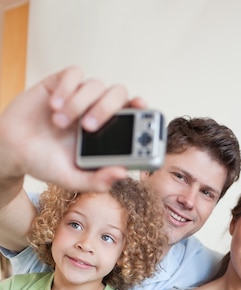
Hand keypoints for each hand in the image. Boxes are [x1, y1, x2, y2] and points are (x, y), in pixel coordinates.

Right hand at [0, 65, 146, 191]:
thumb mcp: (72, 180)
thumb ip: (97, 181)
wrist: (12, 150)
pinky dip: (67, 88)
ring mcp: (80, 96)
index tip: (143, 110)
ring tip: (58, 124)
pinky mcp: (60, 83)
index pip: (131, 115)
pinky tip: (54, 106)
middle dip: (107, 108)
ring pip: (95, 85)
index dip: (141, 109)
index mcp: (106, 133)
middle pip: (118, 94)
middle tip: (88, 127)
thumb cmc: (45, 163)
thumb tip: (123, 173)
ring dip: (78, 104)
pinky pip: (74, 74)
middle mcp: (96, 111)